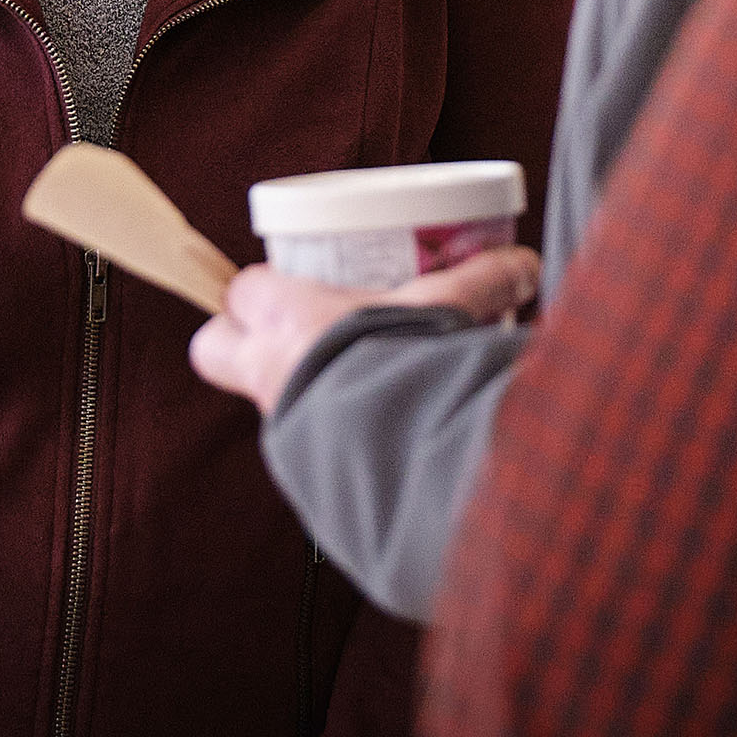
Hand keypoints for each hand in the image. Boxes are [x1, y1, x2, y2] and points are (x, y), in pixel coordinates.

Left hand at [188, 247, 539, 414]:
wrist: (412, 449)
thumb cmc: (414, 361)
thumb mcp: (450, 307)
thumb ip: (484, 281)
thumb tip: (524, 264)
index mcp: (289, 314)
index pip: (242, 289)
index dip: (261, 288)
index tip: (288, 287)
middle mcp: (269, 366)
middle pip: (212, 346)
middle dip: (235, 343)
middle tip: (285, 337)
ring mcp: (281, 422)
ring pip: (259, 399)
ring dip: (290, 395)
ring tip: (338, 389)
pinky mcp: (304, 472)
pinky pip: (300, 449)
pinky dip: (324, 444)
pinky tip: (363, 441)